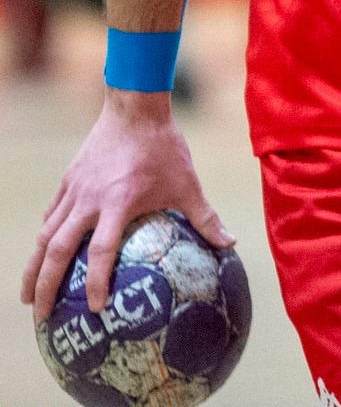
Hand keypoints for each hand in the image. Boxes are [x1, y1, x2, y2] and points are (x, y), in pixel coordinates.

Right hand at [21, 90, 233, 322]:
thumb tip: (229, 244)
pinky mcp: (69, 179)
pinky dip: (45, 235)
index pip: (101, 252)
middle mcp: (90, 200)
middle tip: (42, 316)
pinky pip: (52, 213)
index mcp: (118, 204)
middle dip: (47, 284)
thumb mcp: (187, 182)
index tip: (96, 308)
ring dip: (34, 266)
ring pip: (46, 234)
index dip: (97, 282)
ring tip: (28, 295)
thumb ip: (205, 217)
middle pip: (58, 249)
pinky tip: (42, 253)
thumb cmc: (163, 146)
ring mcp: (76, 189)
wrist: (135, 106)